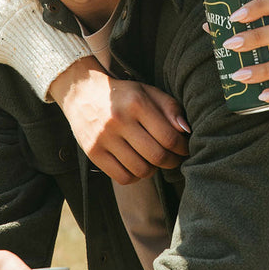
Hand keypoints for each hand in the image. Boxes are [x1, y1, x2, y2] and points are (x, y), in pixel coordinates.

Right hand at [49, 57, 189, 183]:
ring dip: (154, 169)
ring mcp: (104, 138)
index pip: (169, 136)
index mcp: (136, 103)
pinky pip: (123, 177)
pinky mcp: (93, 153)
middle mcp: (119, 121)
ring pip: (141, 170)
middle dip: (172, 161)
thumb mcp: (148, 91)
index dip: (182, 147)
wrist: (82, 92)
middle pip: (157, 156)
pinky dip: (135, 176)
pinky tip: (137, 165)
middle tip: (174, 158)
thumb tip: (186, 130)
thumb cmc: (123, 94)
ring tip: (154, 160)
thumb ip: (170, 108)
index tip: (184, 148)